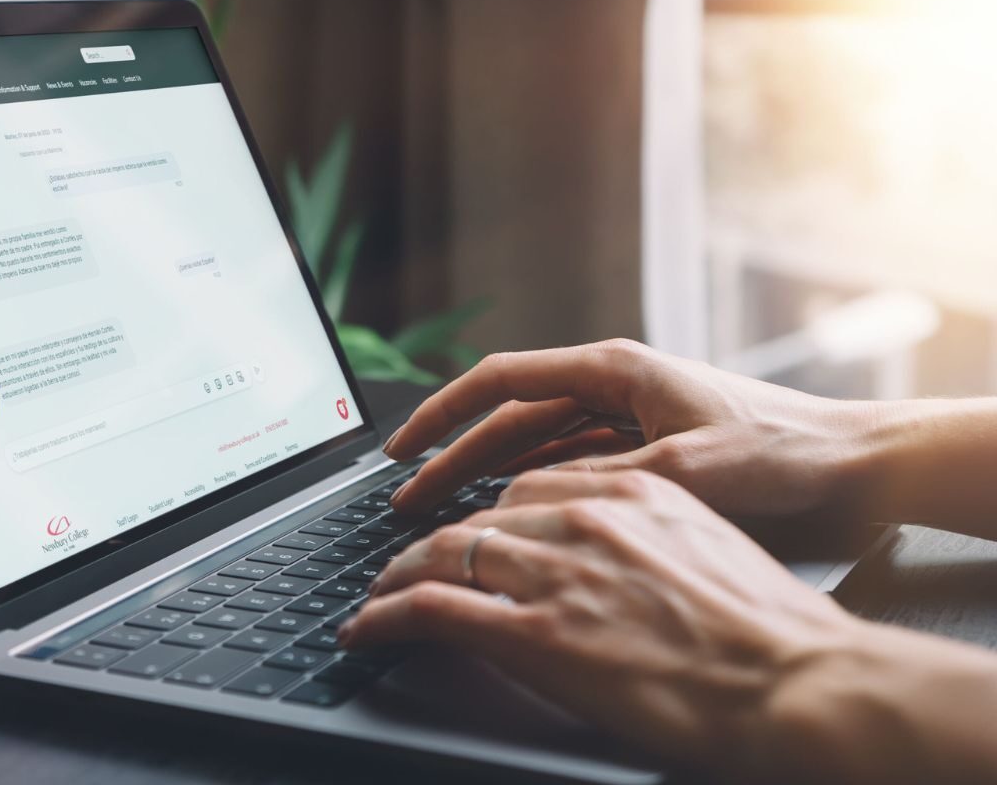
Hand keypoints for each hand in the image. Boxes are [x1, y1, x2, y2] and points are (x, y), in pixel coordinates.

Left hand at [341, 469, 865, 776]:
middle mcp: (585, 516)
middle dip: (436, 541)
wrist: (798, 682)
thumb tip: (609, 560)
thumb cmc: (770, 630)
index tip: (469, 533)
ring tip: (378, 597)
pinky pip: (434, 607)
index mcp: (630, 491)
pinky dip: (388, 614)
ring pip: (444, 552)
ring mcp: (558, 570)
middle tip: (406, 563)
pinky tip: (368, 626)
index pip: (527, 484)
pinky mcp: (536, 631)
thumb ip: (645, 539)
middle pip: (480, 517)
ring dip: (398, 575)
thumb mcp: (706, 552)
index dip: (487, 515)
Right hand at [385, 339, 880, 521]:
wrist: (853, 463)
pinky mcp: (646, 449)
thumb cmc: (784, 449)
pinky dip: (534, 488)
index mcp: (615, 369)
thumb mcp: (688, 469)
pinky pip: (570, 466)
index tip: (403, 447)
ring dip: (489, 475)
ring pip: (536, 446)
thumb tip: (528, 502)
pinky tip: (509, 515)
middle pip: (511, 419)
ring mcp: (629, 418)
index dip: (443, 413)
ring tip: (445, 509)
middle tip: (409, 494)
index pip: (503, 382)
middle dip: (456, 455)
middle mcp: (615, 387)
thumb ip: (606, 480)